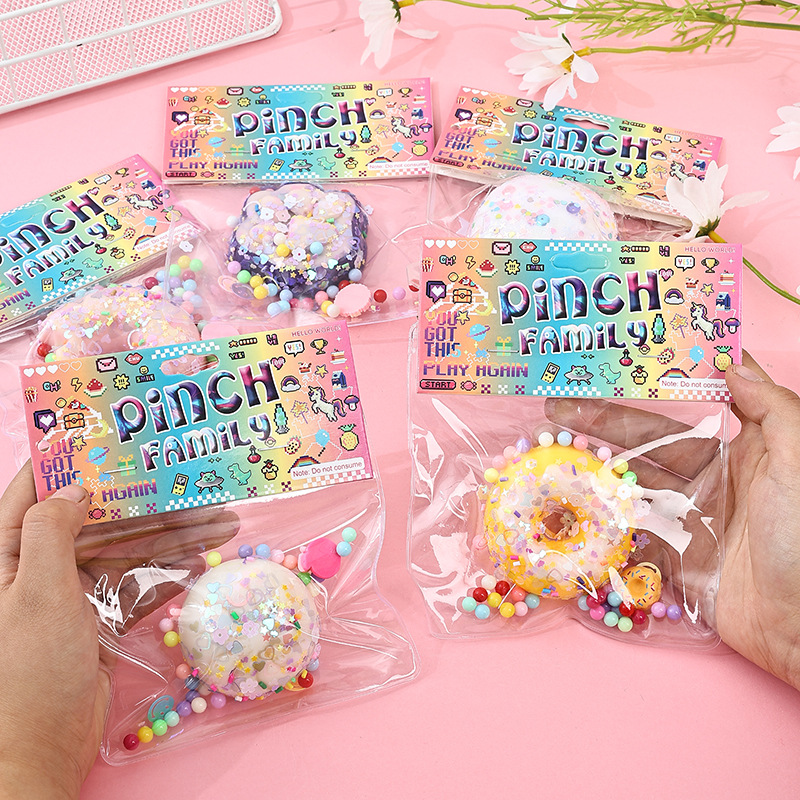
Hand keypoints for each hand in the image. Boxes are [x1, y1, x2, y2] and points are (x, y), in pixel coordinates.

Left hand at [0, 464, 237, 797]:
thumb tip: (77, 486)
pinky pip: (140, 583)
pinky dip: (171, 573)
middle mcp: (40, 565)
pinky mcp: (100, 616)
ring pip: (130, 550)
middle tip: (198, 486)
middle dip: (152, 504)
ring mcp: (74, 591)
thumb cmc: (27, 670)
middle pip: (102, 518)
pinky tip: (205, 561)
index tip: (111, 434)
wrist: (40, 750)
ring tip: (224, 524)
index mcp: (9, 553)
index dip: (69, 458)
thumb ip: (52, 532)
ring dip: (175, 538)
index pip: (34, 489)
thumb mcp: (37, 594)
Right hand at [546, 353, 799, 690]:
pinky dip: (599, 512)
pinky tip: (568, 496)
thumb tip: (732, 361)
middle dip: (600, 421)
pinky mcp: (671, 554)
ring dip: (593, 464)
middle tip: (556, 406)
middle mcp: (707, 478)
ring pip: (630, 481)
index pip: (684, 408)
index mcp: (738, 450)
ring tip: (550, 446)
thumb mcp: (798, 460)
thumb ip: (772, 408)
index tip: (615, 369)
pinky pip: (629, 527)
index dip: (648, 388)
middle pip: (644, 442)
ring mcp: (686, 516)